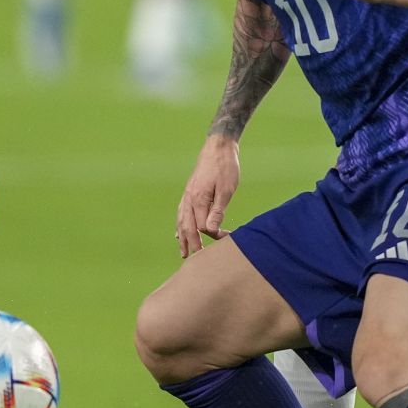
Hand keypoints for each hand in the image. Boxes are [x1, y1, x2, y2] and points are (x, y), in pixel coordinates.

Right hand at [176, 135, 239, 257]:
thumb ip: (218, 210)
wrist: (218, 146)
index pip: (202, 226)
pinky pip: (181, 213)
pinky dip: (180, 225)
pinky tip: (179, 233)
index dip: (213, 235)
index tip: (227, 238)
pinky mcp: (189, 191)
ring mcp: (187, 195)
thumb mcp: (227, 189)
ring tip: (184, 253)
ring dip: (183, 238)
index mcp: (198, 199)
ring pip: (181, 221)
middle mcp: (188, 199)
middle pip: (187, 228)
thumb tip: (210, 230)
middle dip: (191, 245)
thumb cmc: (225, 166)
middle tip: (196, 261)